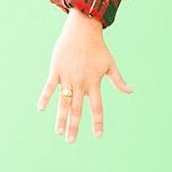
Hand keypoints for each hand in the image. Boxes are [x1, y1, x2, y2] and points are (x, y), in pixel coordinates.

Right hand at [37, 8, 133, 143]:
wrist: (83, 30)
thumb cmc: (98, 48)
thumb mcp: (110, 64)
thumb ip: (118, 81)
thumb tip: (131, 91)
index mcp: (94, 83)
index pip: (97, 107)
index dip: (98, 122)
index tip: (98, 136)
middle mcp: (81, 83)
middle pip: (78, 109)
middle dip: (75, 126)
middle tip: (71, 141)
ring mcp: (68, 77)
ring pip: (64, 102)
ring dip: (61, 118)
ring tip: (59, 132)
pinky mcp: (56, 70)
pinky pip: (49, 87)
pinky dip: (45, 98)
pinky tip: (41, 109)